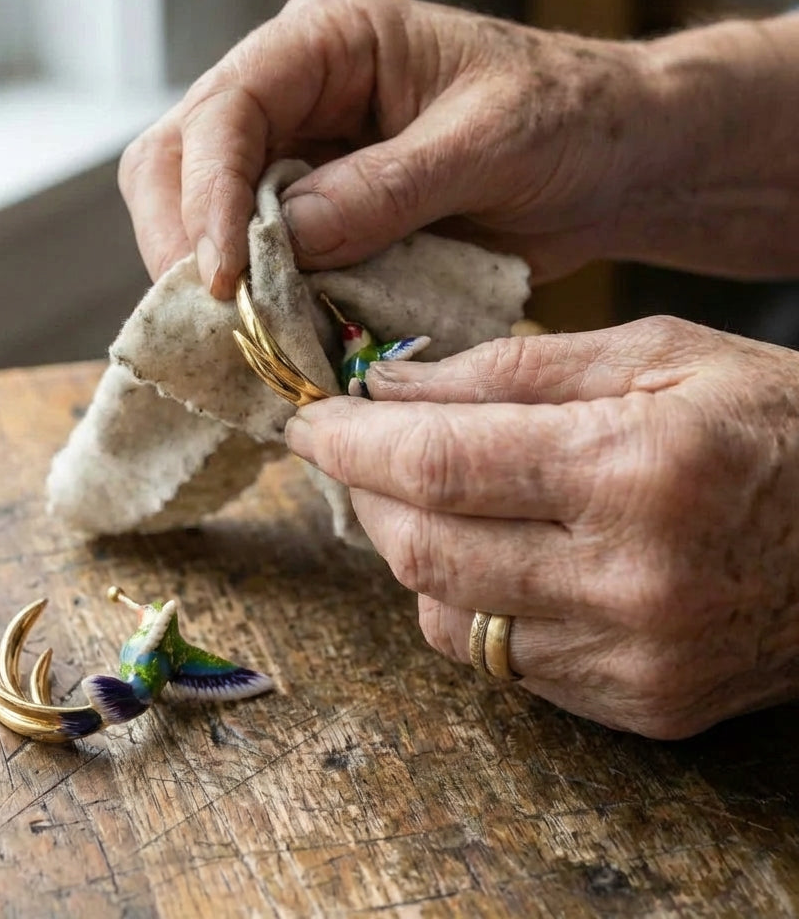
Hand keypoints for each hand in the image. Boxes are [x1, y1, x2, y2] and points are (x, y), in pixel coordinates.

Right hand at [119, 0, 662, 297]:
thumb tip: (287, 238)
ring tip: (241, 338)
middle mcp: (296, 92)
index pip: (229, 107)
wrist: (610, 165)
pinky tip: (273, 338)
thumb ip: (389, 187)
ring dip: (211, 280)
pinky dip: (257, 303)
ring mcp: (299, 156)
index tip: (223, 277)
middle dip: (184, 241)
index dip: (208, 194)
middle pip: (180, 157)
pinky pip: (256, 260)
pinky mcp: (316, 217)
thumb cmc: (569, 120)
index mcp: (331, 40)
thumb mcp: (490, 142)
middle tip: (215, 319)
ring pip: (199, 213)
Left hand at [284, 315, 798, 737]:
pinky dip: (467, 600)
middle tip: (346, 450)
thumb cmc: (779, 423)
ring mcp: (635, 659)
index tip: (307, 419)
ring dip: (409, 550)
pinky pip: (501, 661)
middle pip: (424, 550)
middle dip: (363, 495)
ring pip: (448, 617)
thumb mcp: (660, 353)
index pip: (439, 462)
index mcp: (636, 468)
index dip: (350, 440)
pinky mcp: (641, 705)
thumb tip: (395, 383)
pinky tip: (487, 552)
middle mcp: (631, 581)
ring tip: (420, 495)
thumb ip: (516, 367)